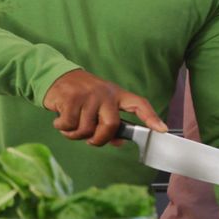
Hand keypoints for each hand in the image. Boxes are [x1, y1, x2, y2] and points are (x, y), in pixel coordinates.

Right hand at [42, 69, 165, 146]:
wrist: (56, 76)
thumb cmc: (81, 94)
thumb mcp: (98, 105)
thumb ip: (109, 122)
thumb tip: (118, 142)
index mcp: (116, 94)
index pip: (138, 104)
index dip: (151, 117)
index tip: (162, 130)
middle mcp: (105, 93)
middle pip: (111, 125)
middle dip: (98, 139)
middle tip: (90, 139)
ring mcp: (88, 95)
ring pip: (86, 129)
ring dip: (74, 134)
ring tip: (70, 124)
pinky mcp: (71, 98)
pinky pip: (69, 125)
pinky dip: (62, 127)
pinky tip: (60, 119)